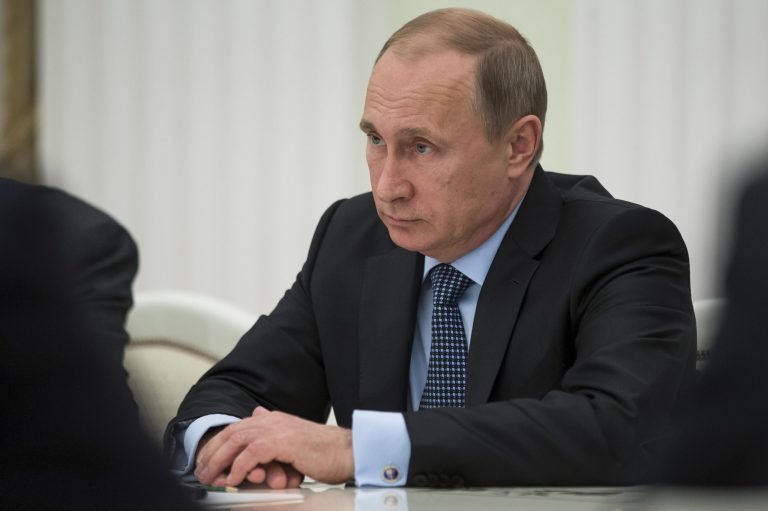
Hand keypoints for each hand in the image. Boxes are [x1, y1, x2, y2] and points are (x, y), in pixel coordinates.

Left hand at [194, 407, 353, 487]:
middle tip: (201, 472)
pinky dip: (240, 467)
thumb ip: (272, 431)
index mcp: (273, 419)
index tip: (206, 461)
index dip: (217, 445)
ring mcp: (277, 429)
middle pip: (231, 433)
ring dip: (220, 461)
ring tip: (211, 477)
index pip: (236, 428)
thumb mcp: (293, 440)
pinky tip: (234, 479)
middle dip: (212, 453)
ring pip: (236, 441)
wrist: (347, 452)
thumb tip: (253, 416)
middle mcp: (272, 420)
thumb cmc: (324, 452)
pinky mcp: (283, 441)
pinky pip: (252, 454)